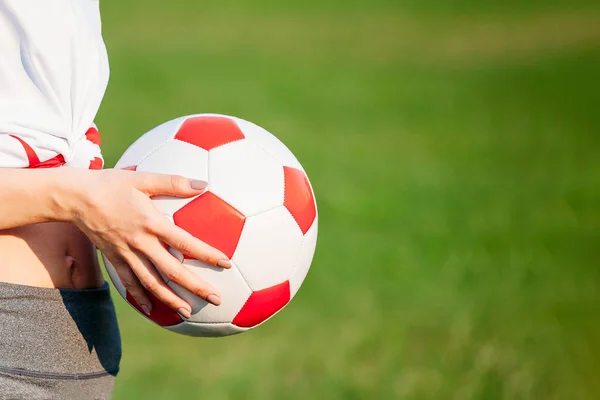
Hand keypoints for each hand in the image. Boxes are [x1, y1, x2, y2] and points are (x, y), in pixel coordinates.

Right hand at [66, 169, 229, 317]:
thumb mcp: (144, 178)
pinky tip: (151, 309)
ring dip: (171, 299)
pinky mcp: (114, 259)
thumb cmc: (112, 184)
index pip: (185, 243)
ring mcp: (127, 254)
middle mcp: (141, 243)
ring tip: (188, 312)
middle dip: (195, 287)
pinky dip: (141, 297)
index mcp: (152, 223)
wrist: (75, 198)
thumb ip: (174, 182)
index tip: (226, 263)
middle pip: (172, 270)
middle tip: (216, 299)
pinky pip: (129, 283)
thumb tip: (205, 184)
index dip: (206, 254)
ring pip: (152, 283)